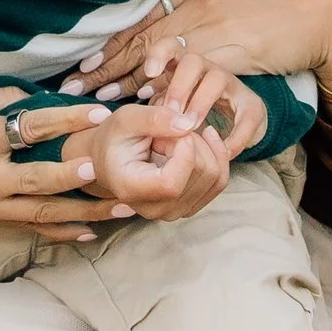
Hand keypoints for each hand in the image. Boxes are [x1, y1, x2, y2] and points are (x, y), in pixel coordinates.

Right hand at [0, 89, 129, 243]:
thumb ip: (0, 100)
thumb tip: (42, 98)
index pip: (33, 126)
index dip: (69, 119)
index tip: (101, 112)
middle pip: (46, 178)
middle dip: (86, 175)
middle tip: (123, 171)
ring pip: (43, 211)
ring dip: (86, 213)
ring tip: (123, 209)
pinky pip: (27, 227)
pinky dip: (58, 231)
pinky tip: (87, 233)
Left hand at [68, 0, 331, 112]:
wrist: (331, 12)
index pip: (144, 8)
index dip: (114, 35)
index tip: (87, 56)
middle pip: (140, 31)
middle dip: (104, 61)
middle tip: (74, 82)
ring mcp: (212, 21)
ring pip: (153, 52)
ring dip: (120, 79)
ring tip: (95, 98)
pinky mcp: (228, 49)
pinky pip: (182, 69)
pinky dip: (158, 85)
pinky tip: (139, 98)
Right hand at [87, 97, 233, 222]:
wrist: (111, 158)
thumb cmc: (115, 139)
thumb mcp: (126, 119)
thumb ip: (155, 118)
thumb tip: (188, 124)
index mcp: (132, 190)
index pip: (173, 182)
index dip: (184, 152)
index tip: (174, 130)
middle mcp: (155, 210)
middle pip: (201, 175)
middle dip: (194, 141)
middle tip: (170, 130)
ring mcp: (174, 212)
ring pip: (215, 177)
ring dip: (205, 147)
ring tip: (179, 136)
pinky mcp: (189, 206)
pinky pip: (219, 182)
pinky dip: (216, 155)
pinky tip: (200, 139)